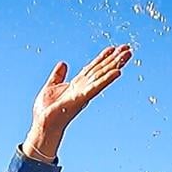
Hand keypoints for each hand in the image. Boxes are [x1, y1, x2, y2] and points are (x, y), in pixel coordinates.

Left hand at [22, 44, 131, 160]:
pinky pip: (96, 87)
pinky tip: (117, 72)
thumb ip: (58, 75)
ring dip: (116, 65)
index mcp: (77, 84)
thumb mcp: (51, 86)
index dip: (103, 57)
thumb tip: (63, 63)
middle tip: (128, 48)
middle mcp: (84, 87)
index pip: (93, 67)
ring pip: (103, 75)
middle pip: (102, 69)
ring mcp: (84, 93)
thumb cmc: (47, 110)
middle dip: (115, 59)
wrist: (43, 123)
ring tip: (127, 55)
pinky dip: (107, 79)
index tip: (113, 48)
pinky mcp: (81, 98)